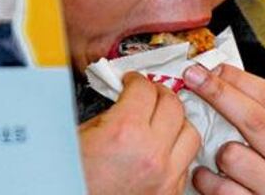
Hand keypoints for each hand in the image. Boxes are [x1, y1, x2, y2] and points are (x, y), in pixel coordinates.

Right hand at [80, 72, 200, 194]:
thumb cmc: (73, 177)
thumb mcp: (82, 135)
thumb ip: (109, 113)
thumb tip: (126, 99)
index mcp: (124, 132)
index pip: (145, 89)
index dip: (136, 81)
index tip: (131, 82)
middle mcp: (151, 153)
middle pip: (174, 106)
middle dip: (159, 94)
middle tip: (147, 94)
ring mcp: (165, 176)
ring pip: (191, 133)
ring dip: (176, 122)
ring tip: (160, 121)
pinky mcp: (170, 193)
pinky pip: (186, 162)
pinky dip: (177, 151)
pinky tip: (160, 149)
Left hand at [181, 64, 264, 194]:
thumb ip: (264, 116)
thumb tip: (219, 76)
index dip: (238, 78)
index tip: (211, 66)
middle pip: (253, 118)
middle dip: (217, 92)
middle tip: (191, 76)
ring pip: (230, 154)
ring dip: (214, 151)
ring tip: (218, 158)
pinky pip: (218, 186)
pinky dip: (205, 178)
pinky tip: (209, 177)